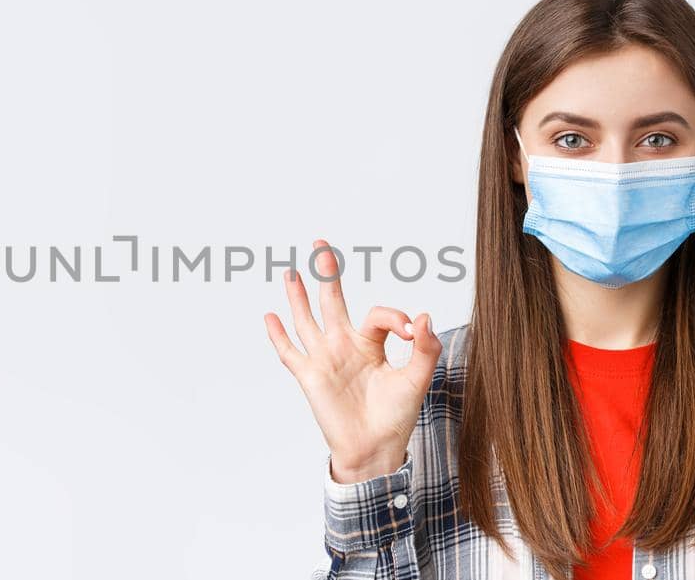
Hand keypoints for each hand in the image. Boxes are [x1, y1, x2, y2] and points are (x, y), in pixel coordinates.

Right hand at [264, 239, 441, 483]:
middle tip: (321, 245)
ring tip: (291, 273)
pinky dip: (278, 335)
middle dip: (327, 274)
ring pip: (307, 321)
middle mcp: (345, 346)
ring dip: (298, 297)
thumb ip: (424, 348)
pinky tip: (270, 317)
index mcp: (371, 344)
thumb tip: (423, 317)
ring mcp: (325, 360)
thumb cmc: (396, 416)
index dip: (395, 317)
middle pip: (333, 302)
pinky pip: (290, 352)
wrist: (376, 449)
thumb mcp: (417, 379)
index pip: (378, 315)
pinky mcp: (310, 377)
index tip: (409, 331)